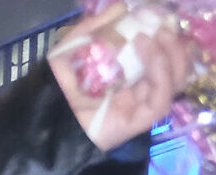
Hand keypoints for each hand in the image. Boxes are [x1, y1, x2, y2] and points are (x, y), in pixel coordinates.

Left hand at [51, 5, 195, 151]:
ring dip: (171, 55)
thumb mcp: (71, 50)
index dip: (167, 40)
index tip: (164, 19)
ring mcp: (139, 107)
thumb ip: (94, 28)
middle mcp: (137, 91)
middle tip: (166, 26)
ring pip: (173, 82)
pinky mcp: (138, 122)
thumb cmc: (56, 86)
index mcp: (126, 77)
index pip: (159, 58)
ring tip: (159, 35)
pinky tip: (152, 54)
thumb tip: (121, 7)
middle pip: (173, 69)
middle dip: (174, 45)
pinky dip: (162, 74)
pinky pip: (161, 99)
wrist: (42, 118)